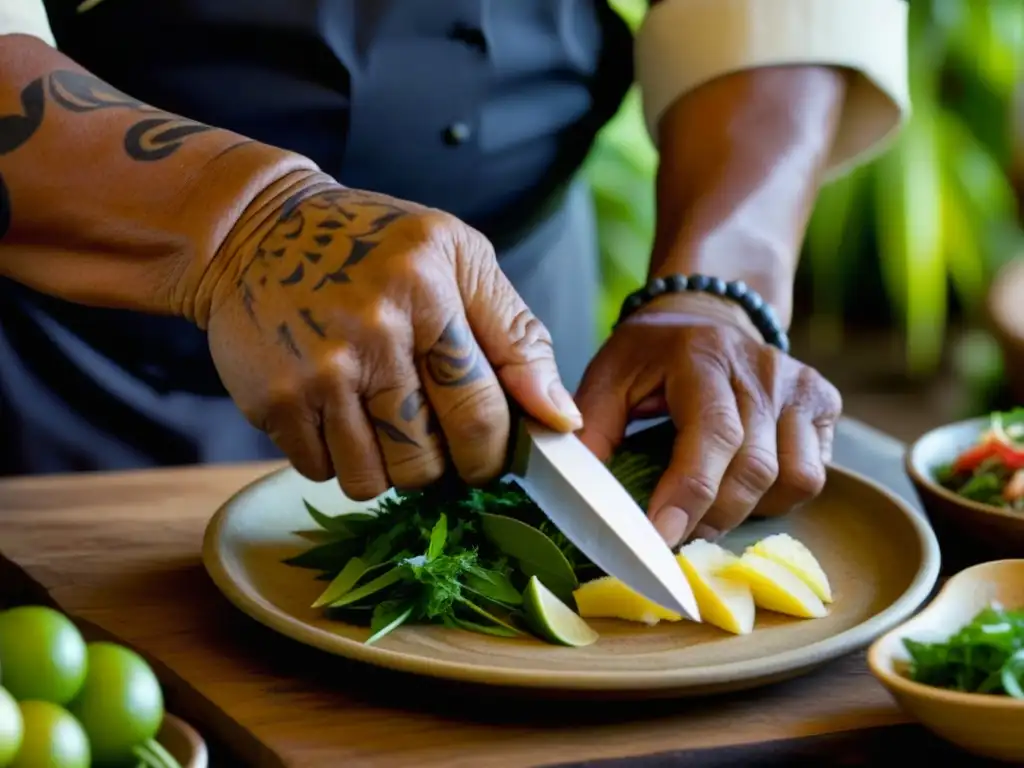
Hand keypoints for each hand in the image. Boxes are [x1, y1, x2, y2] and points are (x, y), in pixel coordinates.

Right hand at [195, 176, 581, 498]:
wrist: (254, 232)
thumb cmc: (373, 245)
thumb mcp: (457, 257)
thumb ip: (516, 335)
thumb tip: (560, 418)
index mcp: (429, 289)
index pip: (480, 410)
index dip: (492, 452)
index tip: (489, 455)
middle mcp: (372, 330)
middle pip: (427, 460)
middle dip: (442, 465)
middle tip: (434, 435)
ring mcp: (316, 370)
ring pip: (374, 481)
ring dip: (387, 466)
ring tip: (381, 417)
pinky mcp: (272, 401)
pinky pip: (323, 473)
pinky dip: (337, 457)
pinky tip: (336, 410)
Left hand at [575, 293, 841, 547]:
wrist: (706, 314)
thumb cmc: (651, 357)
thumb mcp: (609, 377)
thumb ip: (592, 430)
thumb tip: (582, 493)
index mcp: (703, 356)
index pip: (712, 435)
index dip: (690, 493)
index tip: (662, 538)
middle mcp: (761, 368)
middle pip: (755, 469)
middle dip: (713, 517)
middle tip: (678, 536)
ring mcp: (800, 384)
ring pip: (794, 479)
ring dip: (750, 510)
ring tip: (710, 508)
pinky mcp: (823, 402)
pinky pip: (813, 474)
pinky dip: (778, 497)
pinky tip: (742, 486)